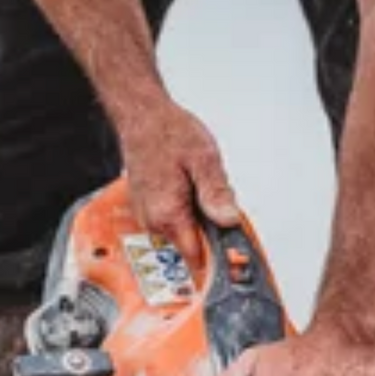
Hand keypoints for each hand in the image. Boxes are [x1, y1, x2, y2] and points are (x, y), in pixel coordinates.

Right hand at [116, 101, 240, 264]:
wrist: (142, 118)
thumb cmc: (168, 133)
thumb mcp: (204, 159)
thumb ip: (217, 194)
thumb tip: (230, 220)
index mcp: (168, 214)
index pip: (197, 257)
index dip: (218, 256)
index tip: (232, 251)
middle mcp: (153, 221)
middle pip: (192, 244)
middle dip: (209, 227)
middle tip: (213, 194)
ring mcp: (147, 217)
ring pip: (183, 232)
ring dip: (196, 216)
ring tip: (194, 183)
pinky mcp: (147, 210)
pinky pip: (172, 220)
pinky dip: (184, 208)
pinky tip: (184, 185)